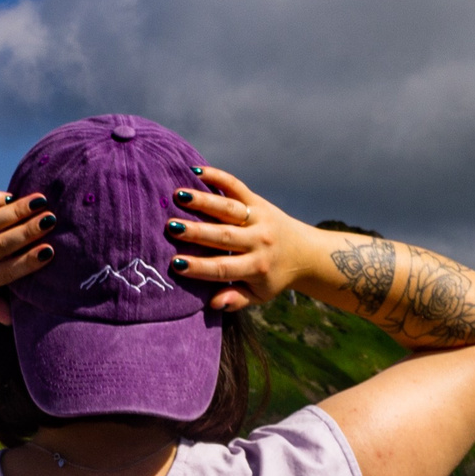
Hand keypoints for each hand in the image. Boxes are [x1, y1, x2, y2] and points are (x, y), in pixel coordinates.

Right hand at [161, 168, 314, 311]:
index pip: (224, 268)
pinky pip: (237, 187)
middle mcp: (258, 241)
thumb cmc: (272, 277)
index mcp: (256, 267)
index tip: (176, 263)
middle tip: (171, 227)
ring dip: (203, 201)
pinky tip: (197, 171)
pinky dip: (218, 177)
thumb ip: (236, 299)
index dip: (200, 267)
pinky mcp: (258, 201)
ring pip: (229, 209)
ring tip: (178, 195)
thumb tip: (213, 304)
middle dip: (196, 232)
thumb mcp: (259, 295)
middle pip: (224, 236)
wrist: (304, 253)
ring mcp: (258, 218)